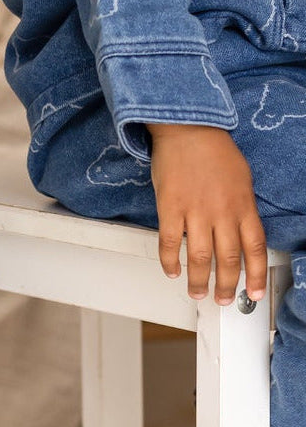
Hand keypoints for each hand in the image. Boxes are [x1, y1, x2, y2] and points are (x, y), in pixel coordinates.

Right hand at [148, 123, 265, 304]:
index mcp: (243, 205)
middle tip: (221, 299)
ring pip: (200, 257)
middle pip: (227, 259)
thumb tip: (240, 232)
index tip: (254, 293)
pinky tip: (171, 271)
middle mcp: (222, 212)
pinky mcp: (170, 207)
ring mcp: (195, 211)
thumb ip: (242, 207)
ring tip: (197, 293)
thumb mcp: (242, 178)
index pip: (255, 249)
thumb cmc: (214, 150)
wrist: (187, 127)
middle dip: (226, 285)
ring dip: (199, 280)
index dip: (256, 275)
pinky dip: (170, 261)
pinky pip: (170, 242)